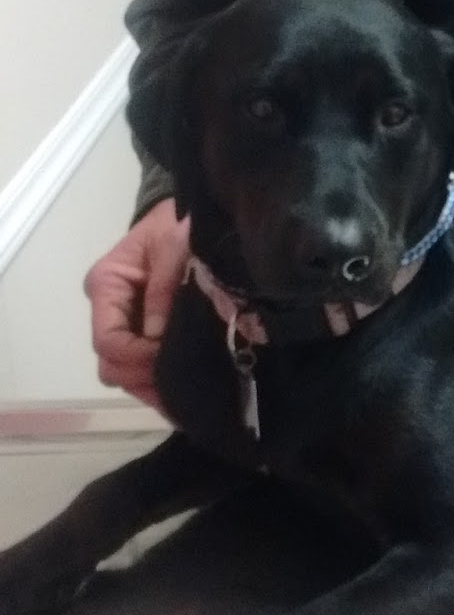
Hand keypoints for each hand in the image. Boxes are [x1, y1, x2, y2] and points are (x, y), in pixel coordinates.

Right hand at [84, 199, 189, 412]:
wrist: (186, 217)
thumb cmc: (178, 224)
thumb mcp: (174, 245)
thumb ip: (164, 288)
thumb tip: (156, 338)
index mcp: (107, 285)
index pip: (107, 338)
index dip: (136, 356)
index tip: (169, 358)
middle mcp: (109, 311)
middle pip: (112, 363)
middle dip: (142, 376)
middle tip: (180, 384)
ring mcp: (126, 325)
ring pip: (125, 373)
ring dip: (151, 386)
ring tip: (185, 397)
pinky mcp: (145, 334)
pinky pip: (143, 369)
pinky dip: (159, 384)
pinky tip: (183, 396)